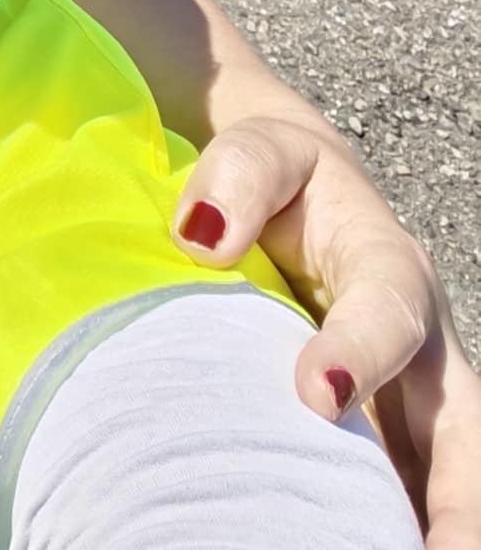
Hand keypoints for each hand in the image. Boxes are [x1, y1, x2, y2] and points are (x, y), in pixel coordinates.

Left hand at [175, 117, 480, 542]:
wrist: (289, 186)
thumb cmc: (275, 174)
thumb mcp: (258, 149)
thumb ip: (236, 176)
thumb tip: (203, 236)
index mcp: (387, 264)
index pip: (387, 313)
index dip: (358, 354)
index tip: (316, 397)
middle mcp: (418, 338)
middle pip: (461, 426)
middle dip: (459, 498)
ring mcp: (410, 392)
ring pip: (448, 468)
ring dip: (442, 524)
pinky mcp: (388, 425)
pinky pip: (406, 482)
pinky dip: (403, 521)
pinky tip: (372, 546)